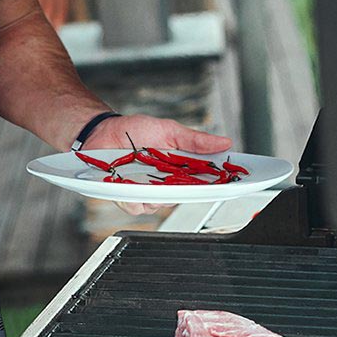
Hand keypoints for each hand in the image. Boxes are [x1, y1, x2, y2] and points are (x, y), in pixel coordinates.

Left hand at [83, 114, 232, 216]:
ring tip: (146, 173)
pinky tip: (128, 182)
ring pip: (160, 205)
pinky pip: (136, 206)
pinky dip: (133, 196)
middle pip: (185, 197)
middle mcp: (166, 184)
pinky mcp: (127, 197)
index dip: (220, 185)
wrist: (103, 132)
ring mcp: (147, 192)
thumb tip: (224, 142)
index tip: (233, 183)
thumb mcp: (169, 130)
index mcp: (180, 169)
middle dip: (186, 189)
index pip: (205, 182)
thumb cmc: (135, 131)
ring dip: (155, 192)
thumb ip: (195, 140)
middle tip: (180, 176)